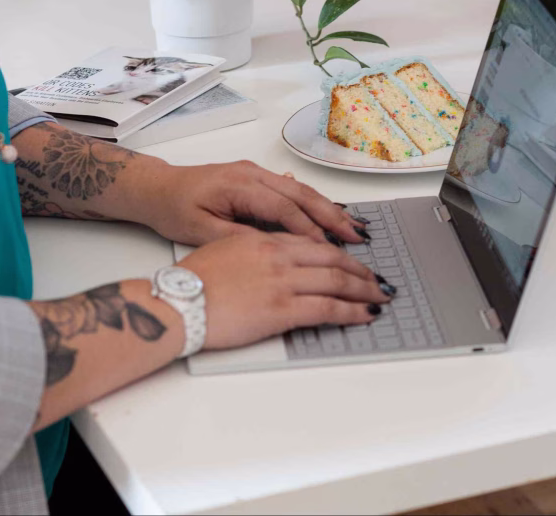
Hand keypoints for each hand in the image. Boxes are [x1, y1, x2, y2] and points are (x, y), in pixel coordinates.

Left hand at [139, 160, 365, 245]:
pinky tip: (329, 215)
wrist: (156, 188)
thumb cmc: (174, 210)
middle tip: (357, 236)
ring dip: (328, 208)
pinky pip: (291, 190)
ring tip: (353, 227)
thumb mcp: (201, 232)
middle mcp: (253, 174)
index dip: (309, 230)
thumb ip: (240, 239)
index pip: (284, 209)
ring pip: (301, 189)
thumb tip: (277, 250)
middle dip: (331, 215)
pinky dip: (313, 203)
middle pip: (302, 194)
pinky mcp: (256, 178)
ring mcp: (256, 173)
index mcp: (239, 185)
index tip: (330, 250)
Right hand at [178, 232, 390, 348]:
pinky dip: (352, 311)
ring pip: (336, 280)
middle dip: (359, 270)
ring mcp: (282, 281)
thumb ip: (251, 248)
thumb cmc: (191, 281)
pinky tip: (365, 314)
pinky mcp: (281, 309)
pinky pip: (328, 308)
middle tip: (375, 278)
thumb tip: (267, 258)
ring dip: (363, 289)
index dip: (336, 251)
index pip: (311, 242)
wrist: (176, 302)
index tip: (349, 259)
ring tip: (378, 296)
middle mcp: (278, 255)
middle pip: (331, 259)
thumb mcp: (223, 250)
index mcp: (263, 240)